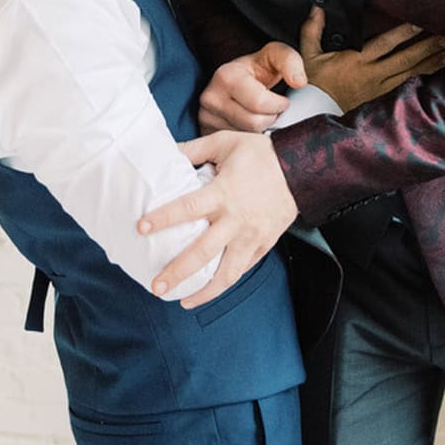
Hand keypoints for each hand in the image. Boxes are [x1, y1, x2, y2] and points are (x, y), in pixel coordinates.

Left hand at [141, 132, 298, 308]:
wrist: (302, 168)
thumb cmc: (261, 153)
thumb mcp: (225, 143)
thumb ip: (194, 150)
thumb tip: (166, 152)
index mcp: (224, 192)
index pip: (188, 208)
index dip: (164, 218)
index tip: (141, 228)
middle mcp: (236, 220)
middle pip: (203, 252)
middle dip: (178, 272)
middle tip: (156, 286)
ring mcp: (251, 236)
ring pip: (226, 272)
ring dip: (204, 291)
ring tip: (184, 301)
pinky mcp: (264, 245)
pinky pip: (242, 269)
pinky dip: (225, 282)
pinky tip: (209, 288)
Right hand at [198, 42, 306, 132]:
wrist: (236, 78)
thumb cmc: (258, 68)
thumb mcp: (275, 55)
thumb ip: (290, 61)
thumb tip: (299, 82)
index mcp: (226, 76)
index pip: (259, 103)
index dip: (278, 105)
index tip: (282, 101)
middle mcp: (210, 97)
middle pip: (253, 124)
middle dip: (271, 118)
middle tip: (273, 110)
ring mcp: (206, 118)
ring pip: (246, 137)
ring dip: (261, 130)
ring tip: (262, 116)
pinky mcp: (206, 132)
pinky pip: (235, 145)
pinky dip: (248, 139)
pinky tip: (251, 126)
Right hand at [299, 8, 444, 112]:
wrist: (315, 111)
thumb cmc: (313, 82)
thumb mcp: (308, 54)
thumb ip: (312, 30)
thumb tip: (317, 9)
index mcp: (356, 61)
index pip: (384, 45)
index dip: (402, 34)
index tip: (419, 24)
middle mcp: (372, 74)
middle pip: (405, 60)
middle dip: (427, 48)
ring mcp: (379, 86)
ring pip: (409, 73)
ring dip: (430, 62)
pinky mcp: (382, 94)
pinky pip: (406, 83)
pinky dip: (422, 74)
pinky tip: (434, 69)